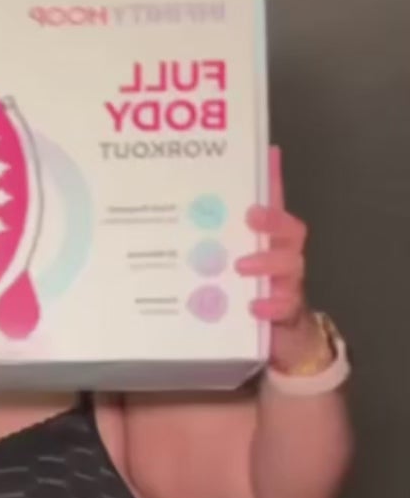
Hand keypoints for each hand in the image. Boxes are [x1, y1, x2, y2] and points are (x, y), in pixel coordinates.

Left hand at [236, 146, 328, 372]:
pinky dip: (270, 305)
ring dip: (268, 262)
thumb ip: (214, 233)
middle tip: (251, 216)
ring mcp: (287, 284)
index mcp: (266, 241)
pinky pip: (285, 306)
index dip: (273, 179)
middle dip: (273, 219)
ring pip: (291, 264)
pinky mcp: (286, 313)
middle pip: (291, 230)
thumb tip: (205, 196)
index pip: (274, 203)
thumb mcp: (224, 261)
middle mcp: (281, 257)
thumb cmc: (244, 293)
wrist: (278, 341)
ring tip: (241, 266)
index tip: (267, 156)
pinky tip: (253, 307)